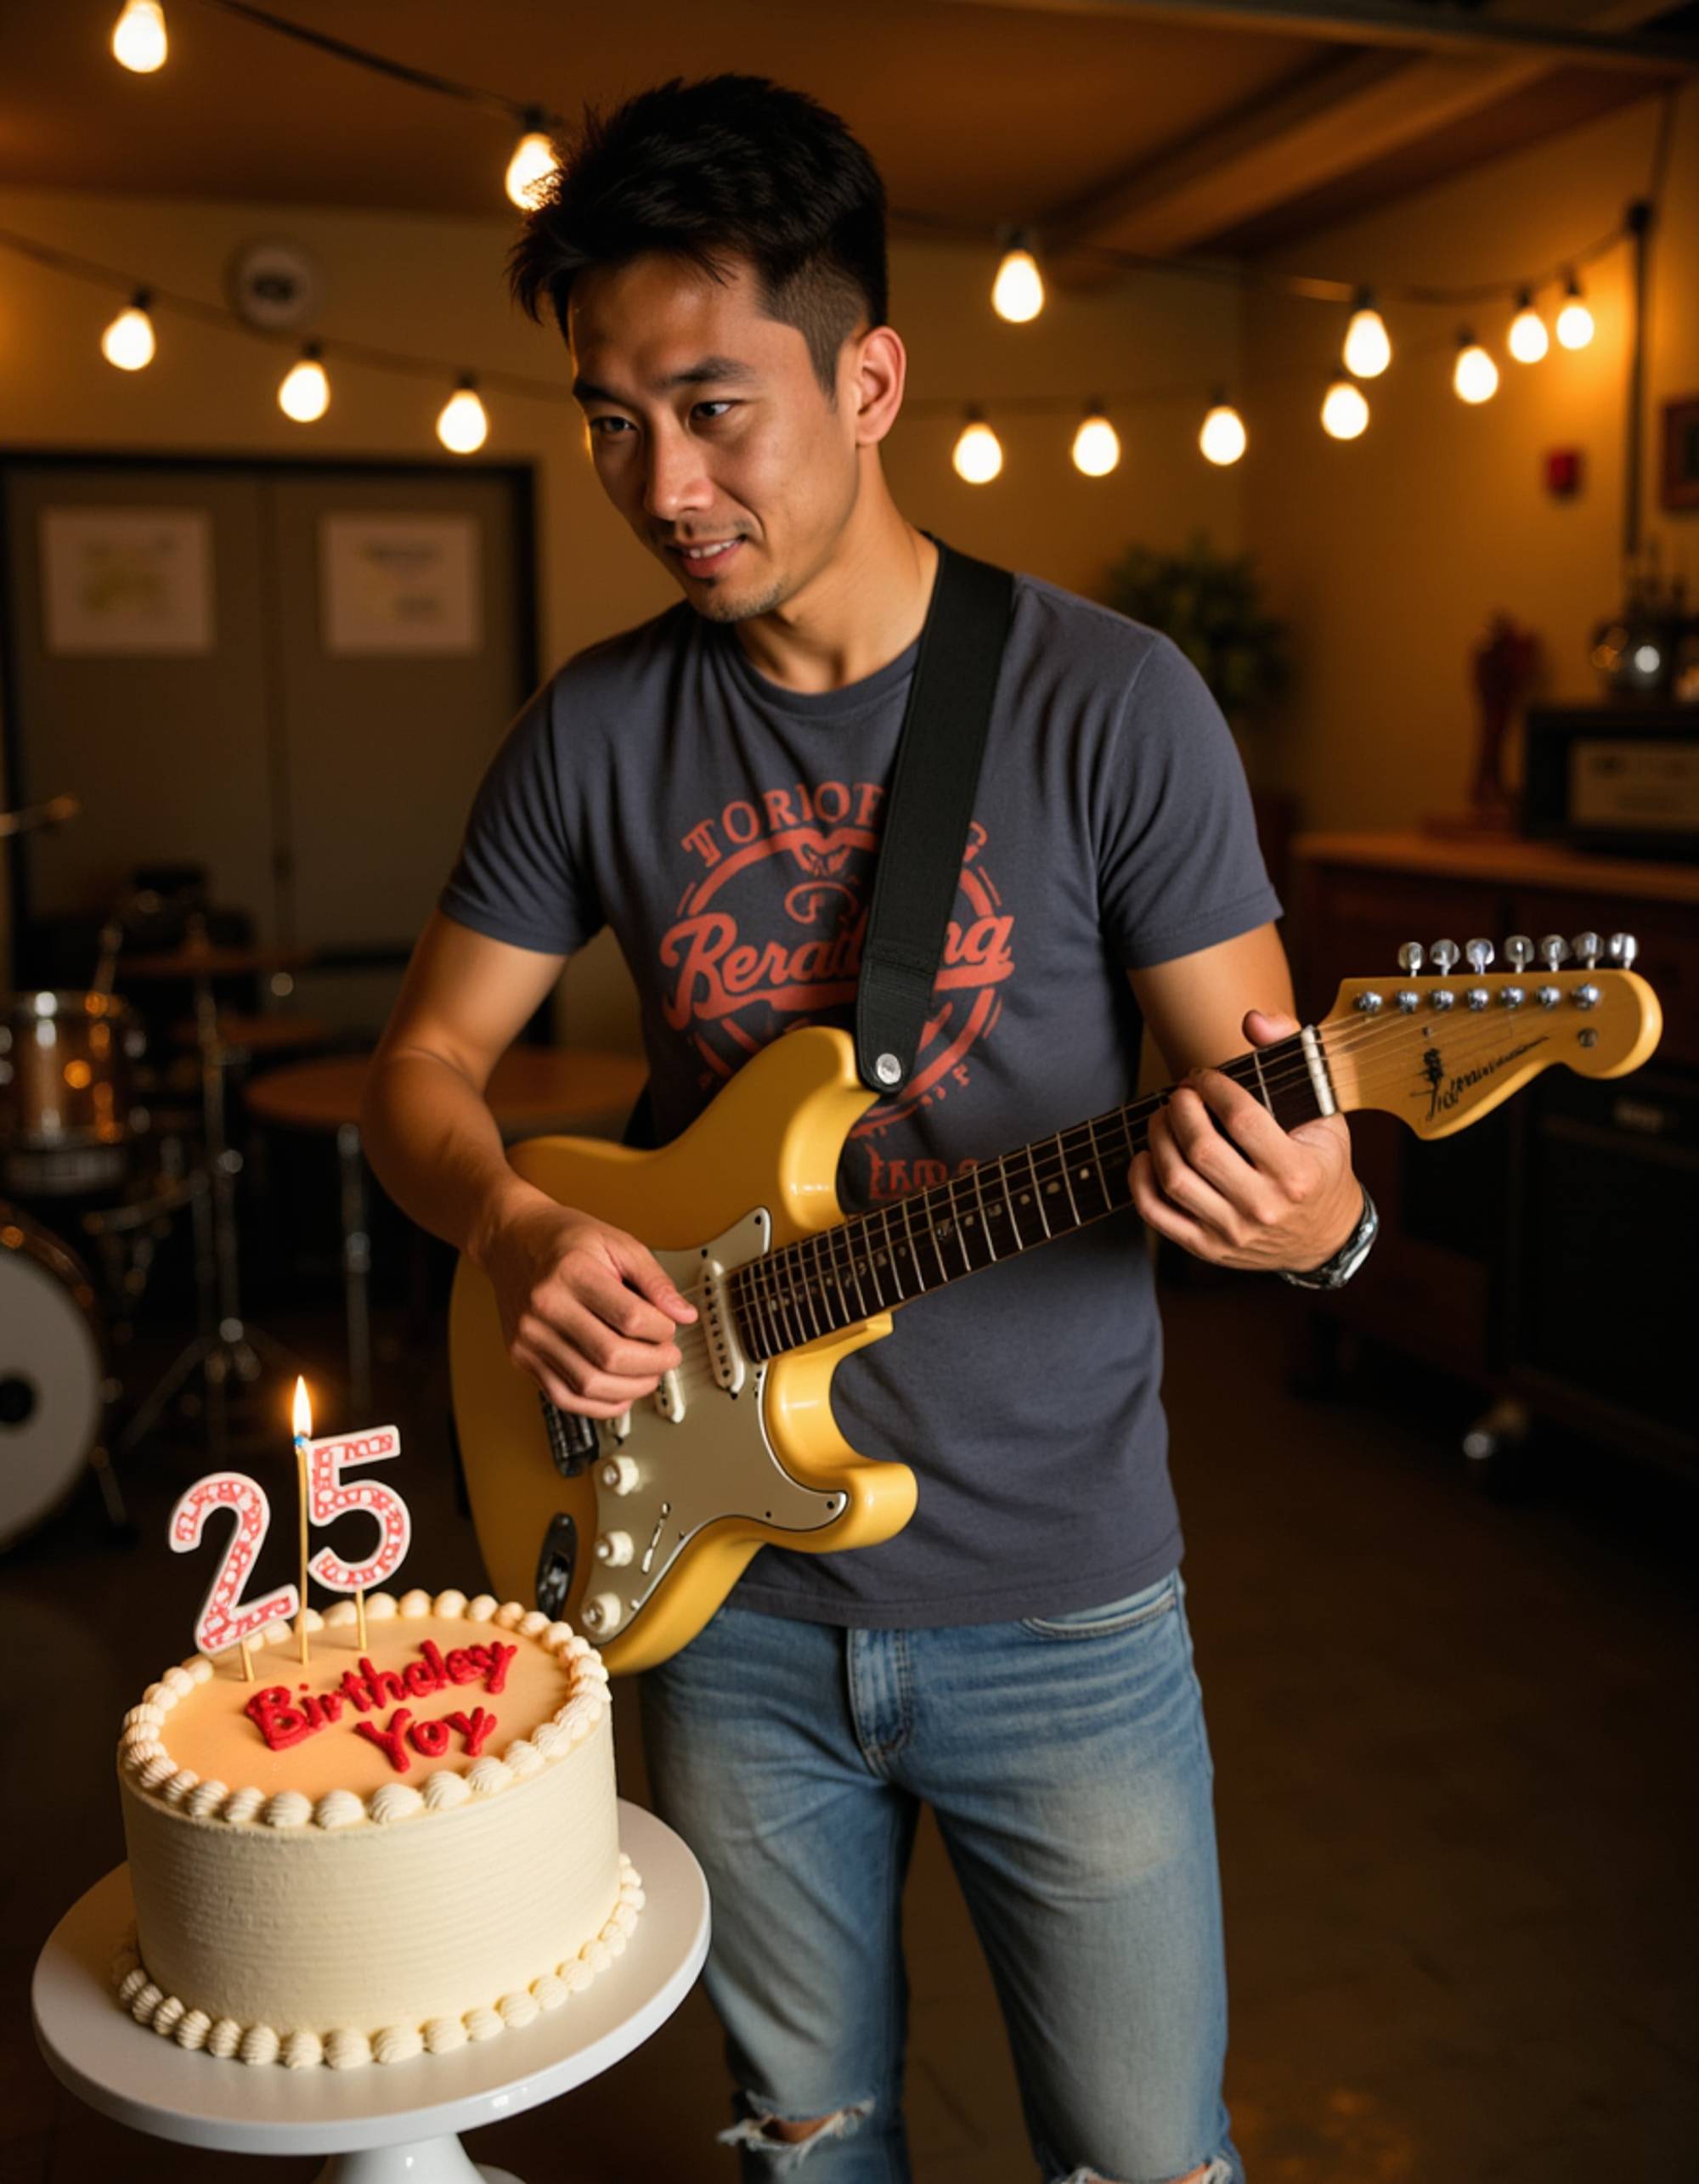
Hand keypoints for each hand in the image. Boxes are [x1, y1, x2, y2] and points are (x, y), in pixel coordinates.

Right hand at [481, 1186, 697, 1414]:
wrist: (512, 1240)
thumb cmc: (564, 1239)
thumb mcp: (617, 1243)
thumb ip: (654, 1279)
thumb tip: (683, 1315)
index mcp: (572, 1272)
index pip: (631, 1318)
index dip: (663, 1330)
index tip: (670, 1327)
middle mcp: (545, 1306)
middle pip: (611, 1356)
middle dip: (653, 1364)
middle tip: (668, 1356)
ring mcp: (530, 1336)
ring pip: (589, 1384)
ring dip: (631, 1389)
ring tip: (649, 1376)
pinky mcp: (521, 1356)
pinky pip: (563, 1397)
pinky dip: (598, 1406)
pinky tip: (620, 1395)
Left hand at [1129, 1009, 1360, 1273]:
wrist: (1324, 1235)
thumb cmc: (1320, 1164)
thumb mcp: (1323, 1110)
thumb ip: (1290, 1053)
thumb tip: (1253, 1019)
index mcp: (1296, 1172)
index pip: (1241, 1119)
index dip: (1214, 1087)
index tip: (1205, 1076)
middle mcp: (1264, 1207)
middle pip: (1201, 1149)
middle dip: (1180, 1109)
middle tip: (1180, 1094)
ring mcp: (1233, 1232)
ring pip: (1174, 1179)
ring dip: (1158, 1138)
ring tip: (1163, 1117)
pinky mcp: (1208, 1248)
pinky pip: (1157, 1215)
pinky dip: (1140, 1181)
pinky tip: (1146, 1155)